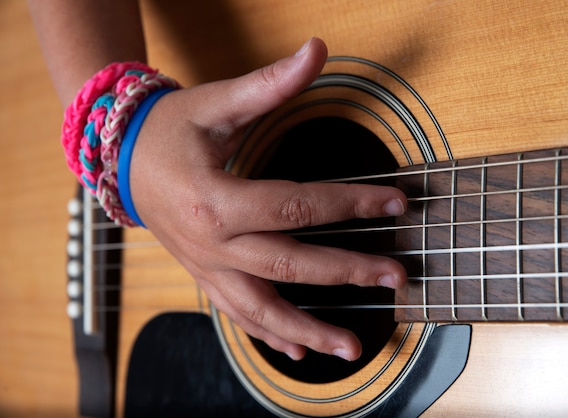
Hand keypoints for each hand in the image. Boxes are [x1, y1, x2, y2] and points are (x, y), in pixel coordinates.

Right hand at [130, 38, 407, 360]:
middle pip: (289, 265)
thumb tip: (316, 51)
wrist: (120, 160)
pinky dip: (270, 335)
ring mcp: (206, 267)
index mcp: (216, 200)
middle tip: (395, 277)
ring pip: (262, 309)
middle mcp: (212, 243)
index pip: (296, 207)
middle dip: (347, 272)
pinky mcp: (204, 276)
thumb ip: (269, 84)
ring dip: (310, 330)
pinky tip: (299, 351)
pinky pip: (238, 315)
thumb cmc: (167, 131)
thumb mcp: (215, 104)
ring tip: (352, 348)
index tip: (392, 202)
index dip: (350, 203)